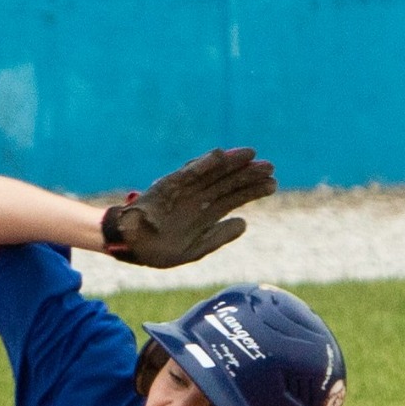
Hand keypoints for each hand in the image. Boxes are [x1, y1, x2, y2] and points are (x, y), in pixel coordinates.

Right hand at [102, 147, 276, 267]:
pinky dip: (201, 164)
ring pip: (212, 174)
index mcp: (206, 213)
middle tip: (270, 168)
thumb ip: (218, 236)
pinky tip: (220, 155)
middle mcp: (198, 198)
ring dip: (230, 163)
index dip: (253, 190)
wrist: (131, 245)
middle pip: (228, 182)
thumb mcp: (194, 249)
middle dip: (248, 174)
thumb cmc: (159, 250)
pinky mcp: (168, 185)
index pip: (234, 197)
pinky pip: (186, 173)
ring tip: (251, 155)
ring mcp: (184, 190)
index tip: (273, 184)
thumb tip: (245, 222)